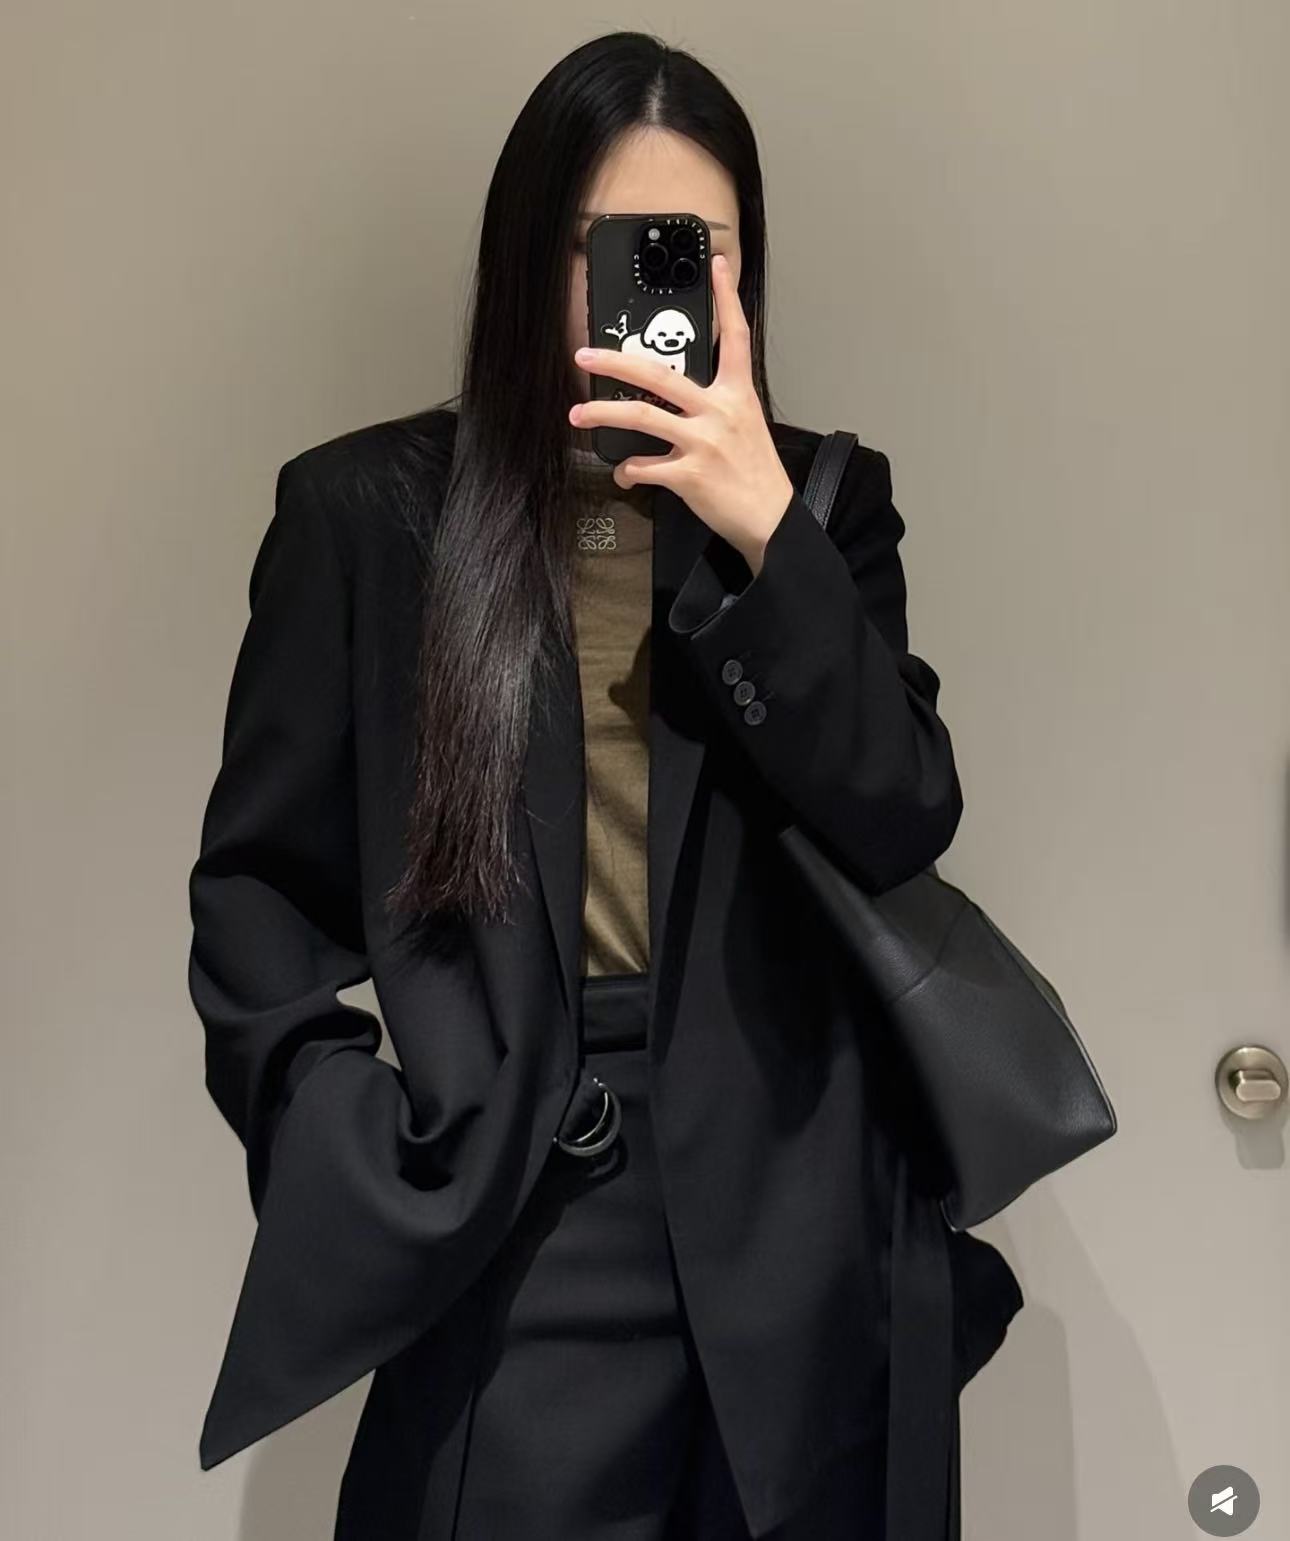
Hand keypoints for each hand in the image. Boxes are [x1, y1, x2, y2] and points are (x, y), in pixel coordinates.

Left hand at [569, 255, 794, 572]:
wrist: (770, 519)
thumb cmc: (755, 474)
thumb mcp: (746, 425)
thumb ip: (715, 404)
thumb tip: (674, 400)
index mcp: (738, 394)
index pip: (734, 336)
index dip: (726, 298)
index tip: (715, 265)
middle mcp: (720, 411)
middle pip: (660, 374)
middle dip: (617, 360)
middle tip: (586, 353)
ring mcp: (704, 443)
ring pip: (642, 416)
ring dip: (603, 413)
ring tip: (578, 414)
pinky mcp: (690, 475)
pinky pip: (644, 467)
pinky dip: (627, 471)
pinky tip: (624, 473)